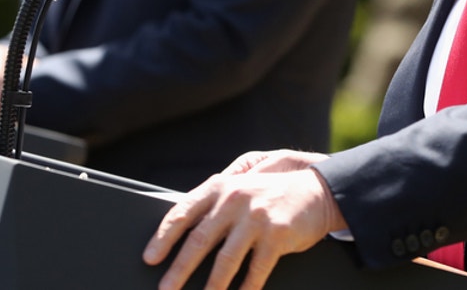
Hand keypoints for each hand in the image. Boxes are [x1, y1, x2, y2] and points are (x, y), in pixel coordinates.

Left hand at [142, 154, 345, 289]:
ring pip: (225, 260)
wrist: (317, 191)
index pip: (183, 212)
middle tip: (164, 289)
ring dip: (211, 287)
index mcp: (220, 187)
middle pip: (199, 240)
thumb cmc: (271, 194)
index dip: (163, 237)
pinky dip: (245, 289)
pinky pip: (255, 270)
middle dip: (178, 269)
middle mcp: (235, 199)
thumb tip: (181, 233)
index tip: (149, 258)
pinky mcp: (277, 235)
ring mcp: (256, 218)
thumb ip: (213, 206)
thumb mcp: (239, 189)